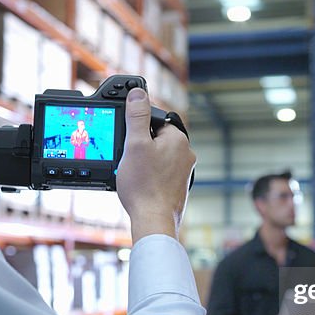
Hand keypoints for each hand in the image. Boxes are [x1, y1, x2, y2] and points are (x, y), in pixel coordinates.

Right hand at [116, 88, 195, 241]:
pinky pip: (160, 173)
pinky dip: (149, 176)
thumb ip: (136, 116)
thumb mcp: (134, 144)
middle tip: (129, 160)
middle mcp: (186, 154)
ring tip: (134, 175)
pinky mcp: (179, 187)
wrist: (154, 221)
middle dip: (140, 146)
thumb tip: (138, 93)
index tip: (128, 141)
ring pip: (157, 157)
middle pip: (156, 139)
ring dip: (143, 162)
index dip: (137, 129)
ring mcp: (184, 172)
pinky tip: (140, 185)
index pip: (155, 120)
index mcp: (178, 139)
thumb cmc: (144, 185)